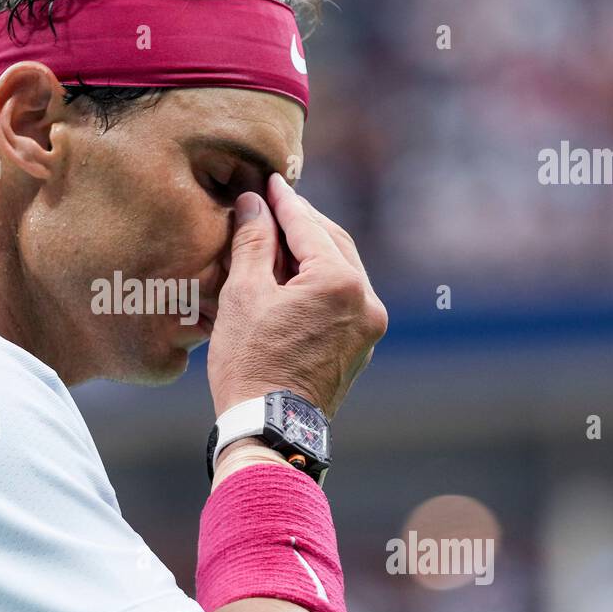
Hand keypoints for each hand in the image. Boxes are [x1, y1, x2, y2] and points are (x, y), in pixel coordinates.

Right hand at [207, 173, 386, 419]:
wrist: (269, 428)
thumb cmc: (250, 362)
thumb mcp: (244, 294)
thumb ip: (253, 242)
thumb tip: (253, 205)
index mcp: (341, 283)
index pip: (309, 227)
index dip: (284, 202)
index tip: (269, 183)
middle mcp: (367, 302)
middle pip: (333, 245)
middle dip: (302, 224)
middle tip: (273, 205)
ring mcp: (368, 329)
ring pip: (340, 273)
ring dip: (311, 253)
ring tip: (278, 240)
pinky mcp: (359, 349)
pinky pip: (341, 302)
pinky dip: (318, 284)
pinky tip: (291, 279)